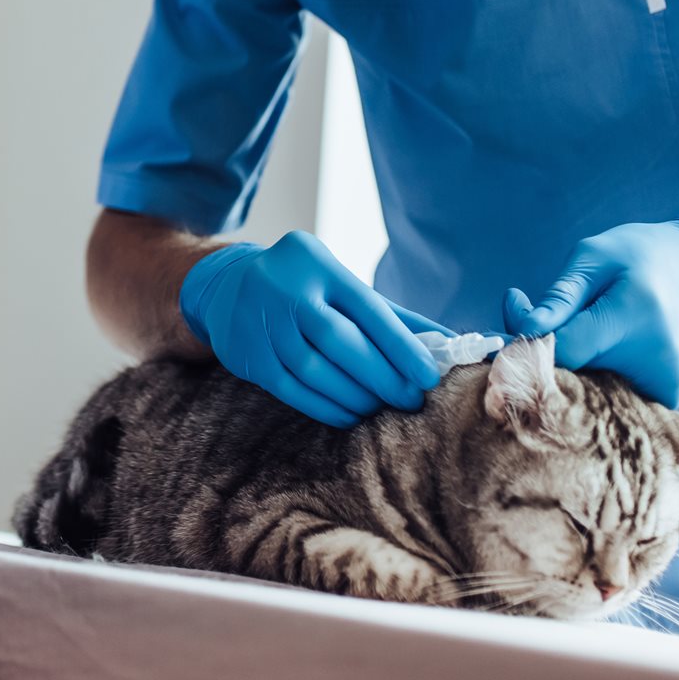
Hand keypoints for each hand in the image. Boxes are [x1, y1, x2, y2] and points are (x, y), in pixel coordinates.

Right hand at [179, 231, 449, 426]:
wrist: (227, 285)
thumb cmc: (305, 288)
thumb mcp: (342, 285)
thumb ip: (392, 314)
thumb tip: (451, 343)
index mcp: (317, 264)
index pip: (366, 307)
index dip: (400, 344)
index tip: (428, 375)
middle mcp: (285, 289)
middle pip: (338, 341)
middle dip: (380, 376)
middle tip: (411, 400)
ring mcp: (260, 322)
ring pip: (314, 370)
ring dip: (355, 396)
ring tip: (382, 409)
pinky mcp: (246, 355)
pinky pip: (292, 389)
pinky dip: (326, 407)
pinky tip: (350, 415)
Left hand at [504, 217, 678, 405]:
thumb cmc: (642, 257)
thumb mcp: (595, 257)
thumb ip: (559, 297)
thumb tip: (522, 329)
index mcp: (632, 317)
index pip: (561, 349)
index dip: (527, 335)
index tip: (519, 307)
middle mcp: (653, 361)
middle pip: (571, 376)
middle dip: (544, 350)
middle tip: (543, 315)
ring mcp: (663, 387)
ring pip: (587, 392)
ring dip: (570, 366)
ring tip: (586, 328)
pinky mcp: (667, 401)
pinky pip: (610, 398)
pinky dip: (594, 377)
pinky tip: (605, 348)